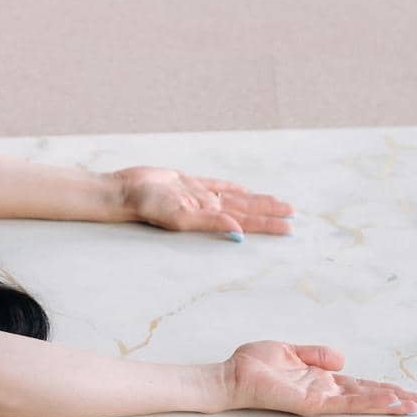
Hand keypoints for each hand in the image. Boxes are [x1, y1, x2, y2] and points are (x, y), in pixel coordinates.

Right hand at [111, 166, 293, 239]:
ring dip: (256, 201)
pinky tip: (244, 191)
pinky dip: (232, 188)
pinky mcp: (187, 183)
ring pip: (235, 198)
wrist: (124, 191)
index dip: (268, 223)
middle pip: (246, 209)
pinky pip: (216, 185)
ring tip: (276, 204)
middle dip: (269, 212)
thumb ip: (210, 222)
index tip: (289, 228)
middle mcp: (207, 206)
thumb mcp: (180, 217)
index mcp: (209, 215)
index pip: (246, 220)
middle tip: (292, 214)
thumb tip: (239, 233)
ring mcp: (198, 195)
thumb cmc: (147, 205)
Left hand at [224, 341, 416, 416]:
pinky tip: (383, 401)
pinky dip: (366, 402)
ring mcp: (318, 399)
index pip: (356, 385)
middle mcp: (322, 391)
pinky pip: (343, 403)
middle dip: (391, 399)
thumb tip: (343, 358)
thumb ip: (317, 353)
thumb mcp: (290, 350)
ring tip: (410, 404)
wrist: (232, 375)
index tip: (403, 391)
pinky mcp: (311, 403)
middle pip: (364, 396)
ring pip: (359, 402)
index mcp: (319, 379)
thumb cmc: (255, 364)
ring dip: (385, 403)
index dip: (379, 388)